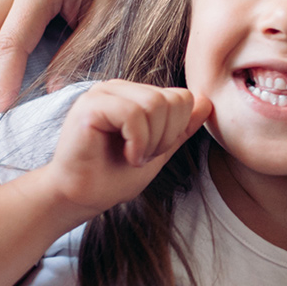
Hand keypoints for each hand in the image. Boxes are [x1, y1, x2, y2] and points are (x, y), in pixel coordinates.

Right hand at [37, 81, 210, 216]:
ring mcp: (103, 93)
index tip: (154, 152)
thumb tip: (207, 101)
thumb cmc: (112, 177)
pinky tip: (126, 155)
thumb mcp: (158, 151)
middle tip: (142, 156)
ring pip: (154, 104)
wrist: (79, 197)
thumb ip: (181, 127)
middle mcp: (119, 88)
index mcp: (135, 95)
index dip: (176, 130)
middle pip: (172, 100)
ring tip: (133, 156)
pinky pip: (133, 114)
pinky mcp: (90, 105)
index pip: (182, 97)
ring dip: (150, 141)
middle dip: (165, 137)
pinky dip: (137, 142)